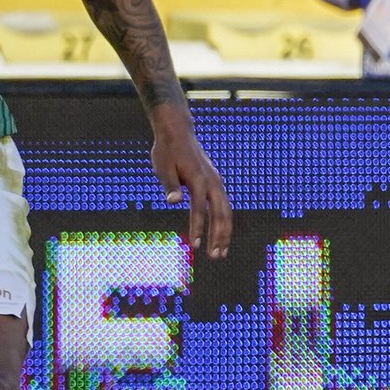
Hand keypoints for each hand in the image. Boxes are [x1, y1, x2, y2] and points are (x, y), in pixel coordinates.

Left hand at [150, 118, 232, 259]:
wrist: (178, 132)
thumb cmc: (167, 151)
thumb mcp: (163, 167)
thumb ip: (170, 185)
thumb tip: (172, 201)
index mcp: (199, 179)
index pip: (199, 209)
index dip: (198, 228)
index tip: (195, 246)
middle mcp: (212, 182)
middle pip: (221, 214)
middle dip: (219, 236)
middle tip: (215, 257)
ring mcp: (217, 182)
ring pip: (226, 212)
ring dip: (225, 233)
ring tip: (220, 252)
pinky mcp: (216, 183)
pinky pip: (224, 206)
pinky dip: (224, 222)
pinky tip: (220, 235)